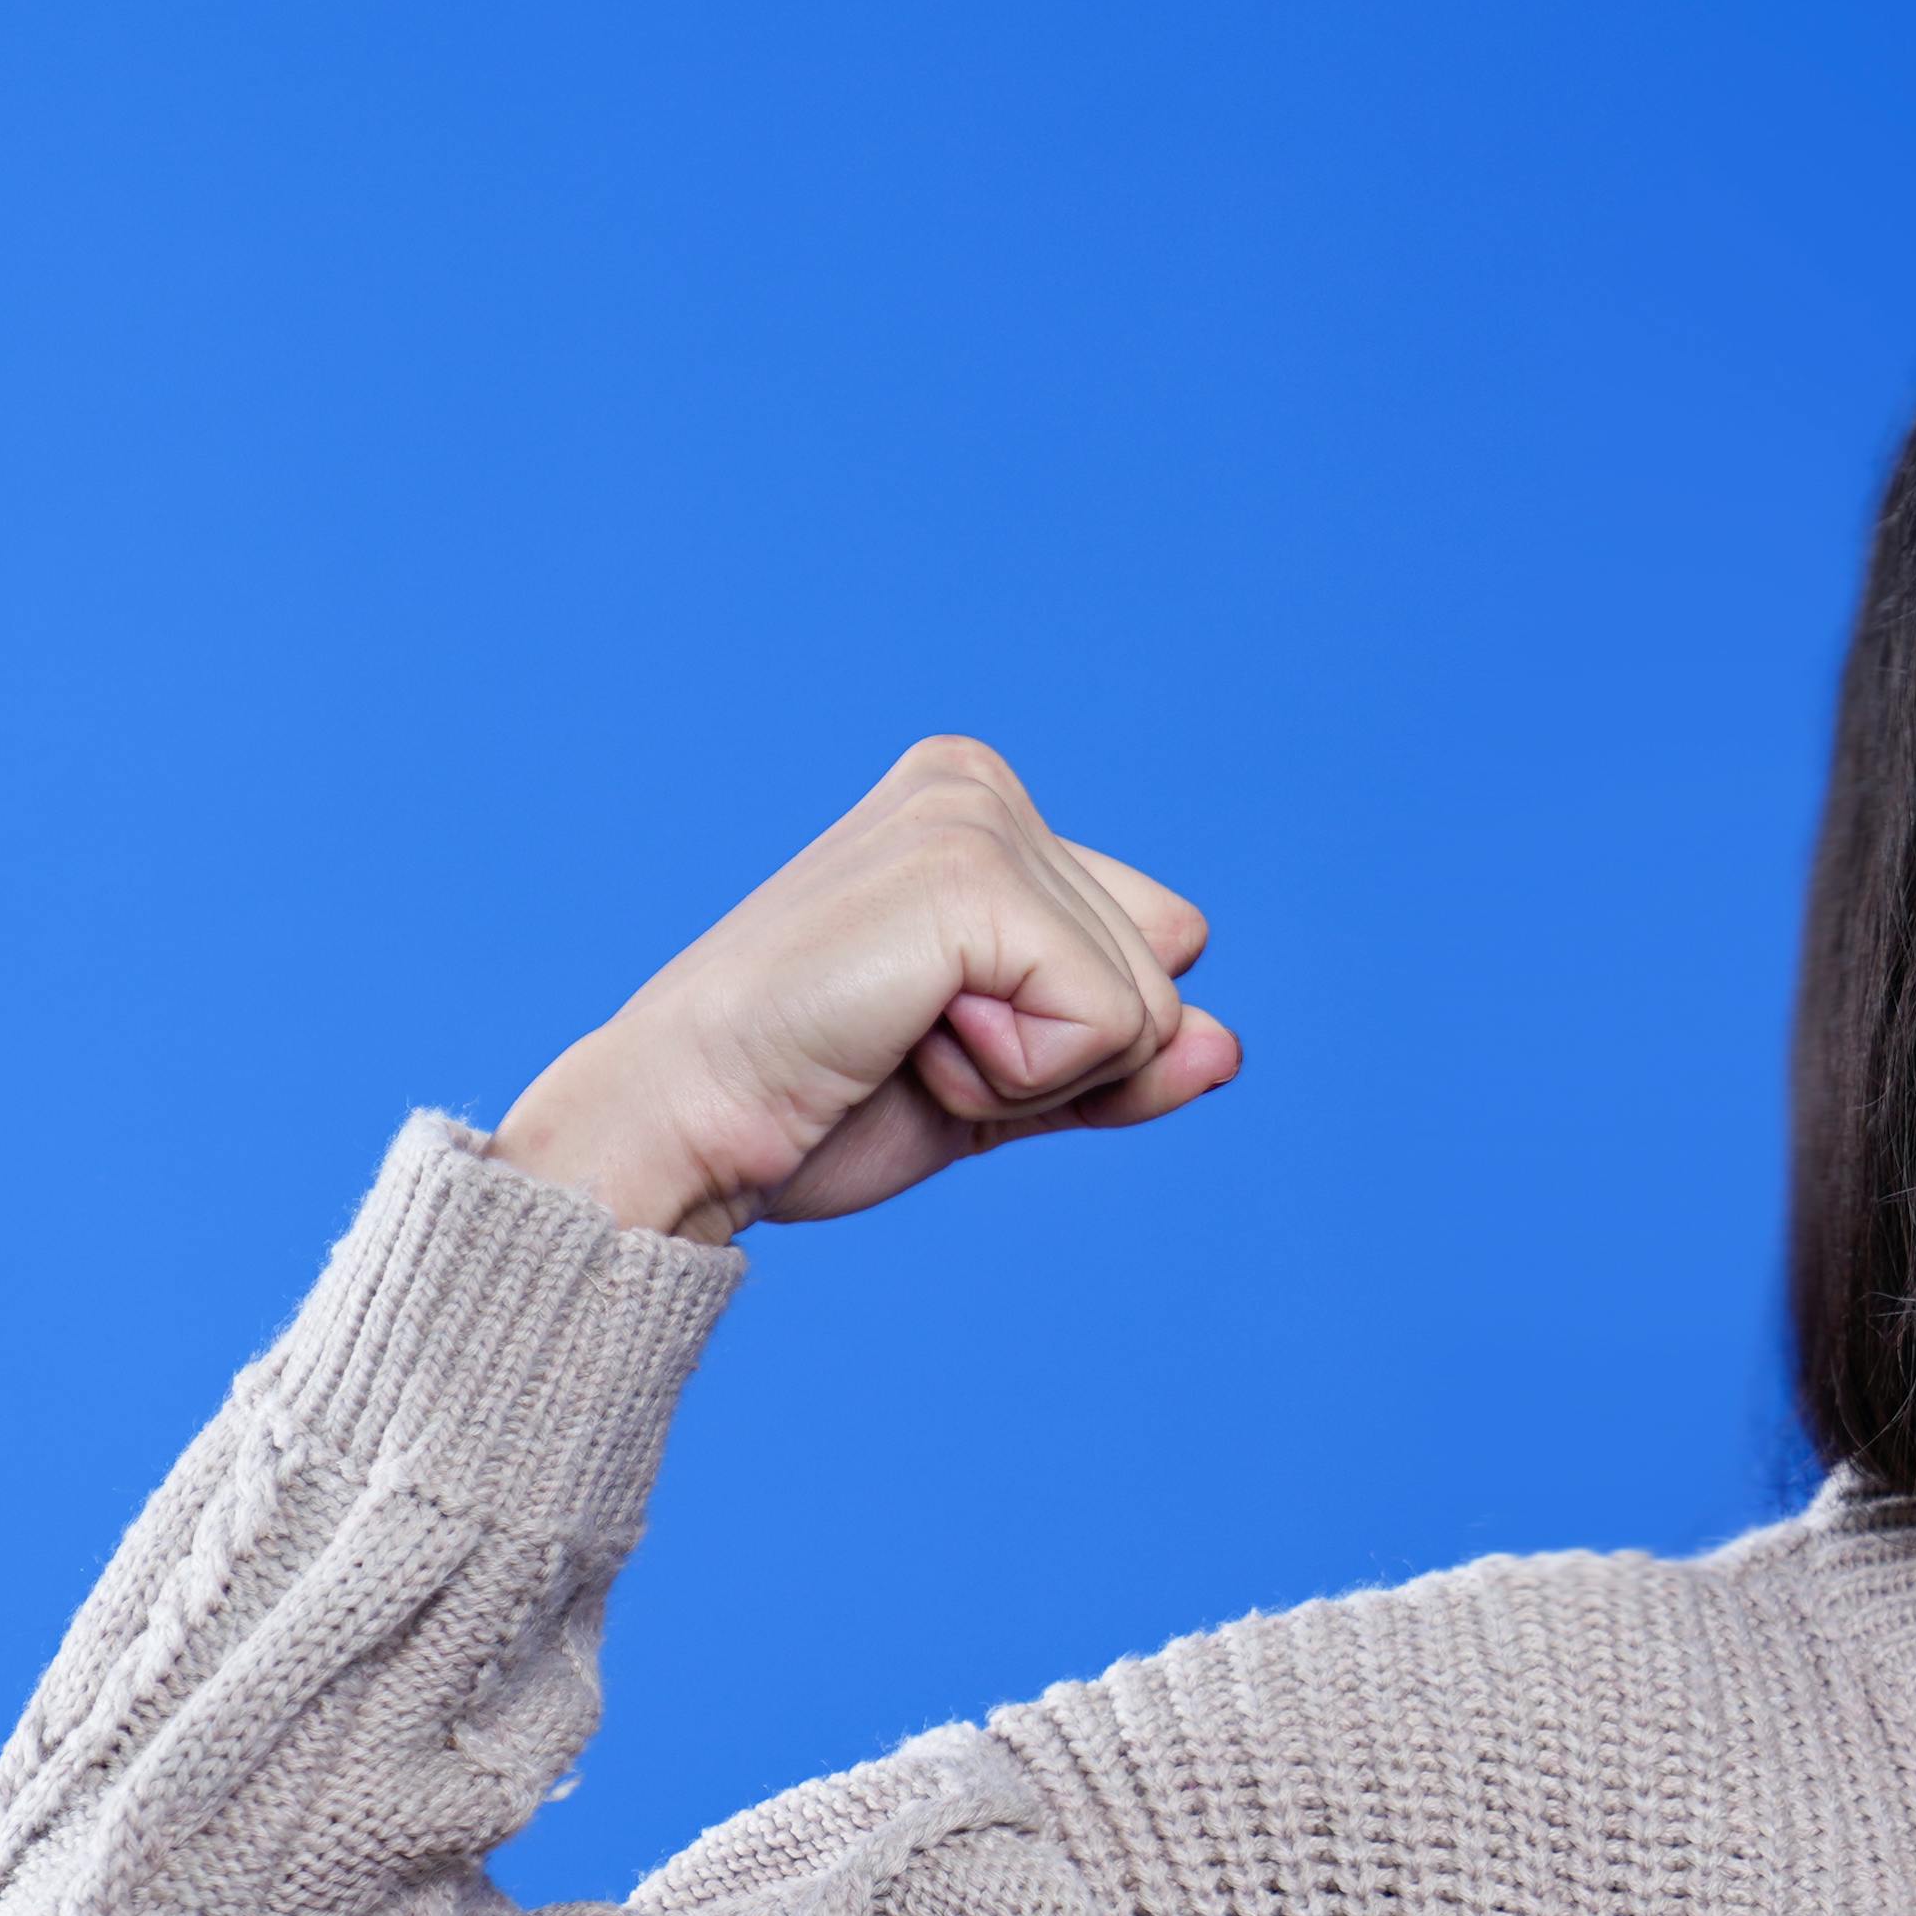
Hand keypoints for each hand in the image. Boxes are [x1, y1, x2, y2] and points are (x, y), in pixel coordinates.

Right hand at [484, 736, 1241, 1244]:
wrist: (685, 1131)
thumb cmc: (812, 1104)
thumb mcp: (1003, 1087)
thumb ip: (1118, 1062)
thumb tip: (1229, 1046)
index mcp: (980, 806)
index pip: (1158, 944)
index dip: (1075, 1045)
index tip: (932, 1041)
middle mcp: (978, 784)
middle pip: (1165, 971)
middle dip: (1057, 1060)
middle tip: (908, 1049)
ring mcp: (973, 816)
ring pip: (1146, 1005)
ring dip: (1030, 1074)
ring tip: (898, 1042)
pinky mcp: (971, 876)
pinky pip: (1109, 1022)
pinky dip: (1019, 1079)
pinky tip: (905, 1042)